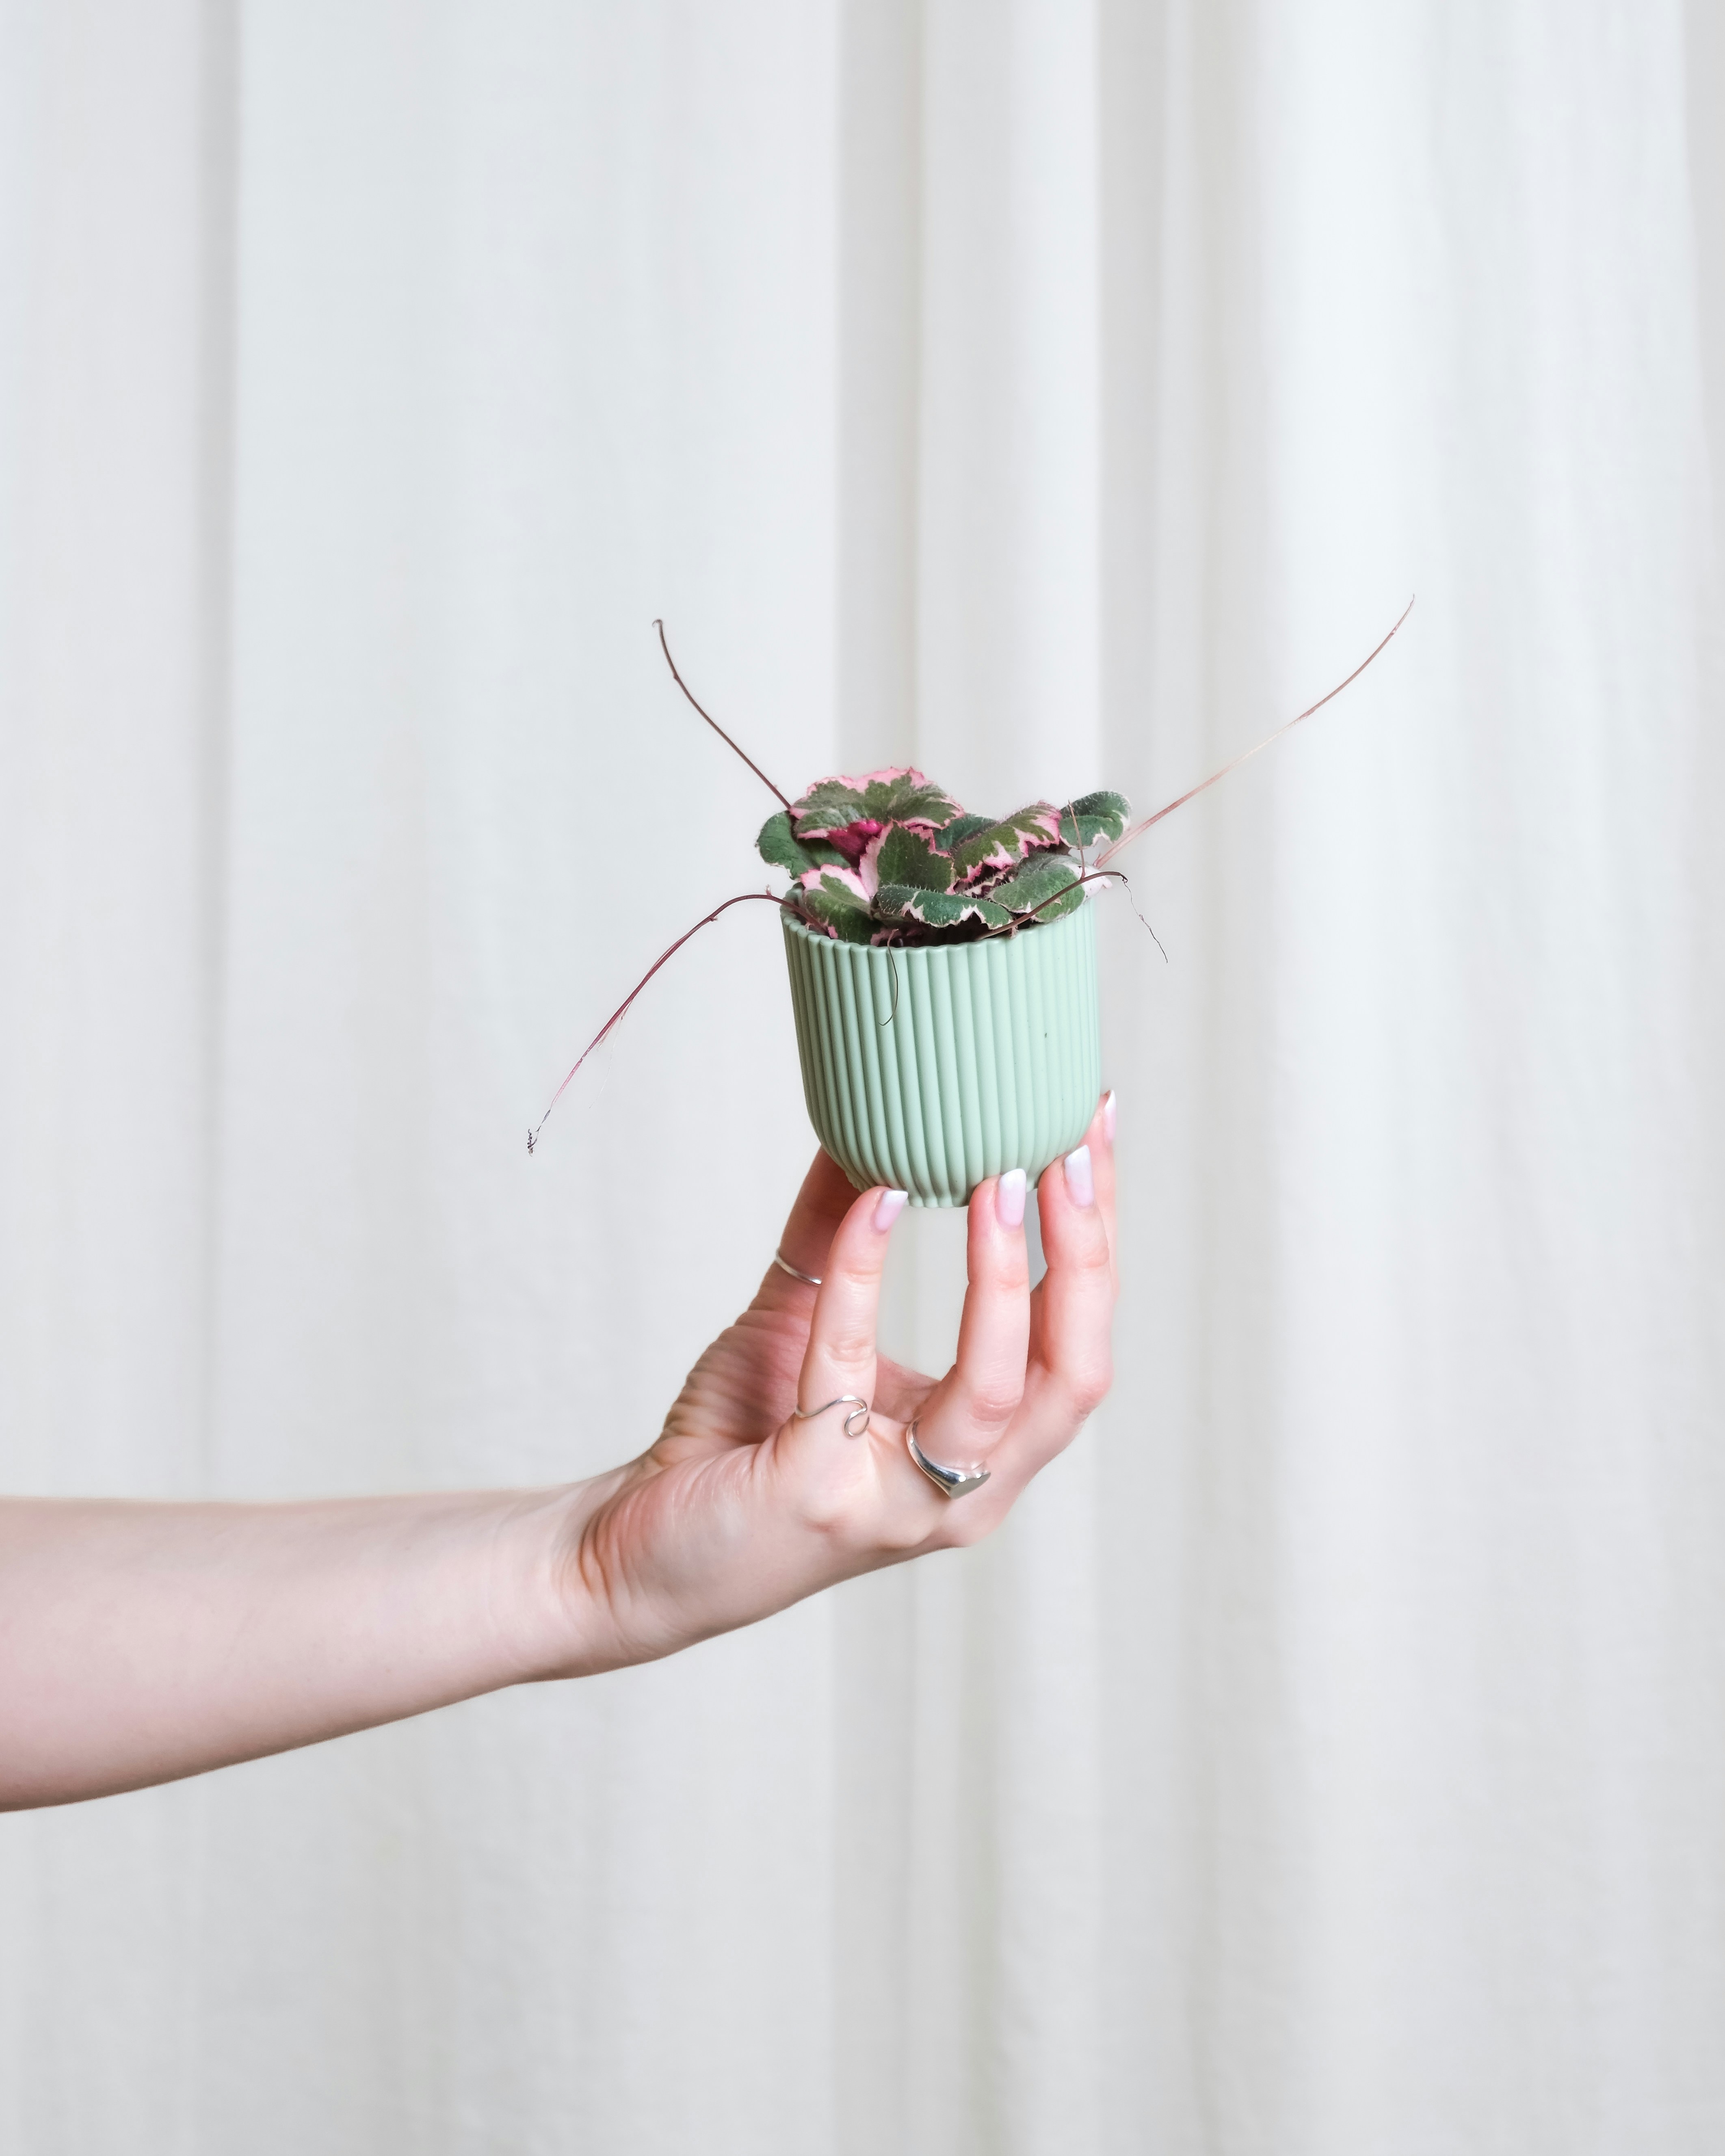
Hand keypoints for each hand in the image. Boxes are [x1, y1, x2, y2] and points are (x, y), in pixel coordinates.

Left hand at [546, 1093, 1117, 1672]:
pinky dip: (863, 1274)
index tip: (1091, 1130)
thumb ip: (842, 1236)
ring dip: (1001, 1274)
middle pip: (1073, 1373)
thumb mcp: (805, 1321)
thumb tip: (866, 1125)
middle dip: (1083, 1255)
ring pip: (996, 1389)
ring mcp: (899, 1504)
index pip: (1075, 1342)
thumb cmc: (734, 1444)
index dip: (1095, 1238)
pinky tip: (871, 1202)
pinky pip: (851, 1366)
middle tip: (1065, 1149)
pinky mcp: (820, 1494)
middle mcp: (965, 1491)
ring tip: (997, 1179)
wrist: (638, 1551)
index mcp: (983, 1452)